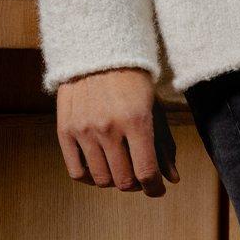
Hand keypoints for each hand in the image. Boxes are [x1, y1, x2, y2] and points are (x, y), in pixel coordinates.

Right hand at [56, 66, 179, 194]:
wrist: (98, 50)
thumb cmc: (133, 78)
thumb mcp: (154, 106)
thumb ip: (164, 143)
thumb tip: (173, 178)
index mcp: (137, 120)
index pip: (146, 173)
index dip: (154, 187)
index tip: (157, 188)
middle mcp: (109, 127)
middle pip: (124, 181)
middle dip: (136, 183)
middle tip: (139, 173)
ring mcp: (85, 130)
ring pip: (101, 180)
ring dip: (114, 179)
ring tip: (120, 166)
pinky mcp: (66, 130)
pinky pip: (77, 172)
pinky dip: (90, 176)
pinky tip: (100, 165)